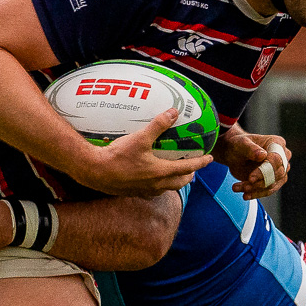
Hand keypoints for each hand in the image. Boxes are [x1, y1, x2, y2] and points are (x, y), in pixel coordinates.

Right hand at [76, 109, 210, 196]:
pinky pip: (151, 191)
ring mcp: (145, 191)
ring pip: (166, 188)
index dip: (201, 163)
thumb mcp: (140, 138)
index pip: (187, 168)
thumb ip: (158, 125)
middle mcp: (156, 184)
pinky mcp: (134, 193)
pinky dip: (157, 185)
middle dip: (189, 175)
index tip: (210, 159)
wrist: (95, 172)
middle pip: (180, 182)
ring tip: (174, 172)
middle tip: (192, 167)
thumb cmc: (118, 156)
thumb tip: (173, 112)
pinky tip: (150, 179)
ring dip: (174, 181)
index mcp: (161, 172)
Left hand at [215, 127, 290, 199]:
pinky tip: (245, 195)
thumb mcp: (241, 144)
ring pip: (273, 184)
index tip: (250, 178)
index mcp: (277, 143)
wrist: (234, 155)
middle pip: (277, 174)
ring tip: (238, 188)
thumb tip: (262, 155)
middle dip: (259, 182)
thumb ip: (251, 149)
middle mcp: (283, 156)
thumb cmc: (238, 146)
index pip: (276, 159)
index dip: (265, 171)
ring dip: (256, 190)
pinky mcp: (275, 181)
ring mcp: (280, 169)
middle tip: (244, 187)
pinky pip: (268, 190)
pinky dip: (256, 194)